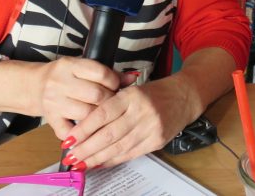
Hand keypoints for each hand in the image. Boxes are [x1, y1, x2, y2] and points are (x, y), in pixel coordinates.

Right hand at [32, 57, 129, 138]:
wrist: (36, 86)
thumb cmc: (67, 77)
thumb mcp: (84, 69)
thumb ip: (108, 73)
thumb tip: (134, 77)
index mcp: (70, 65)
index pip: (101, 73)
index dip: (114, 82)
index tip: (116, 86)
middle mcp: (60, 82)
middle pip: (96, 95)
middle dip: (110, 101)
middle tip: (113, 104)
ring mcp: (54, 102)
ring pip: (87, 114)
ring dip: (100, 119)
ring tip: (104, 117)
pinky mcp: (50, 119)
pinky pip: (70, 132)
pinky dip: (82, 136)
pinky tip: (90, 133)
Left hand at [60, 76, 195, 169]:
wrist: (185, 96)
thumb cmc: (155, 92)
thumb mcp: (132, 89)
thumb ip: (112, 104)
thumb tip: (85, 127)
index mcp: (133, 95)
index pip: (103, 114)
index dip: (83, 129)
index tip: (68, 139)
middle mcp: (142, 112)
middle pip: (109, 134)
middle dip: (87, 149)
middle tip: (70, 157)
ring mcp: (151, 128)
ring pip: (119, 147)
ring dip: (97, 158)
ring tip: (81, 164)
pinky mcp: (157, 141)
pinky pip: (131, 154)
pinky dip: (113, 160)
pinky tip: (100, 163)